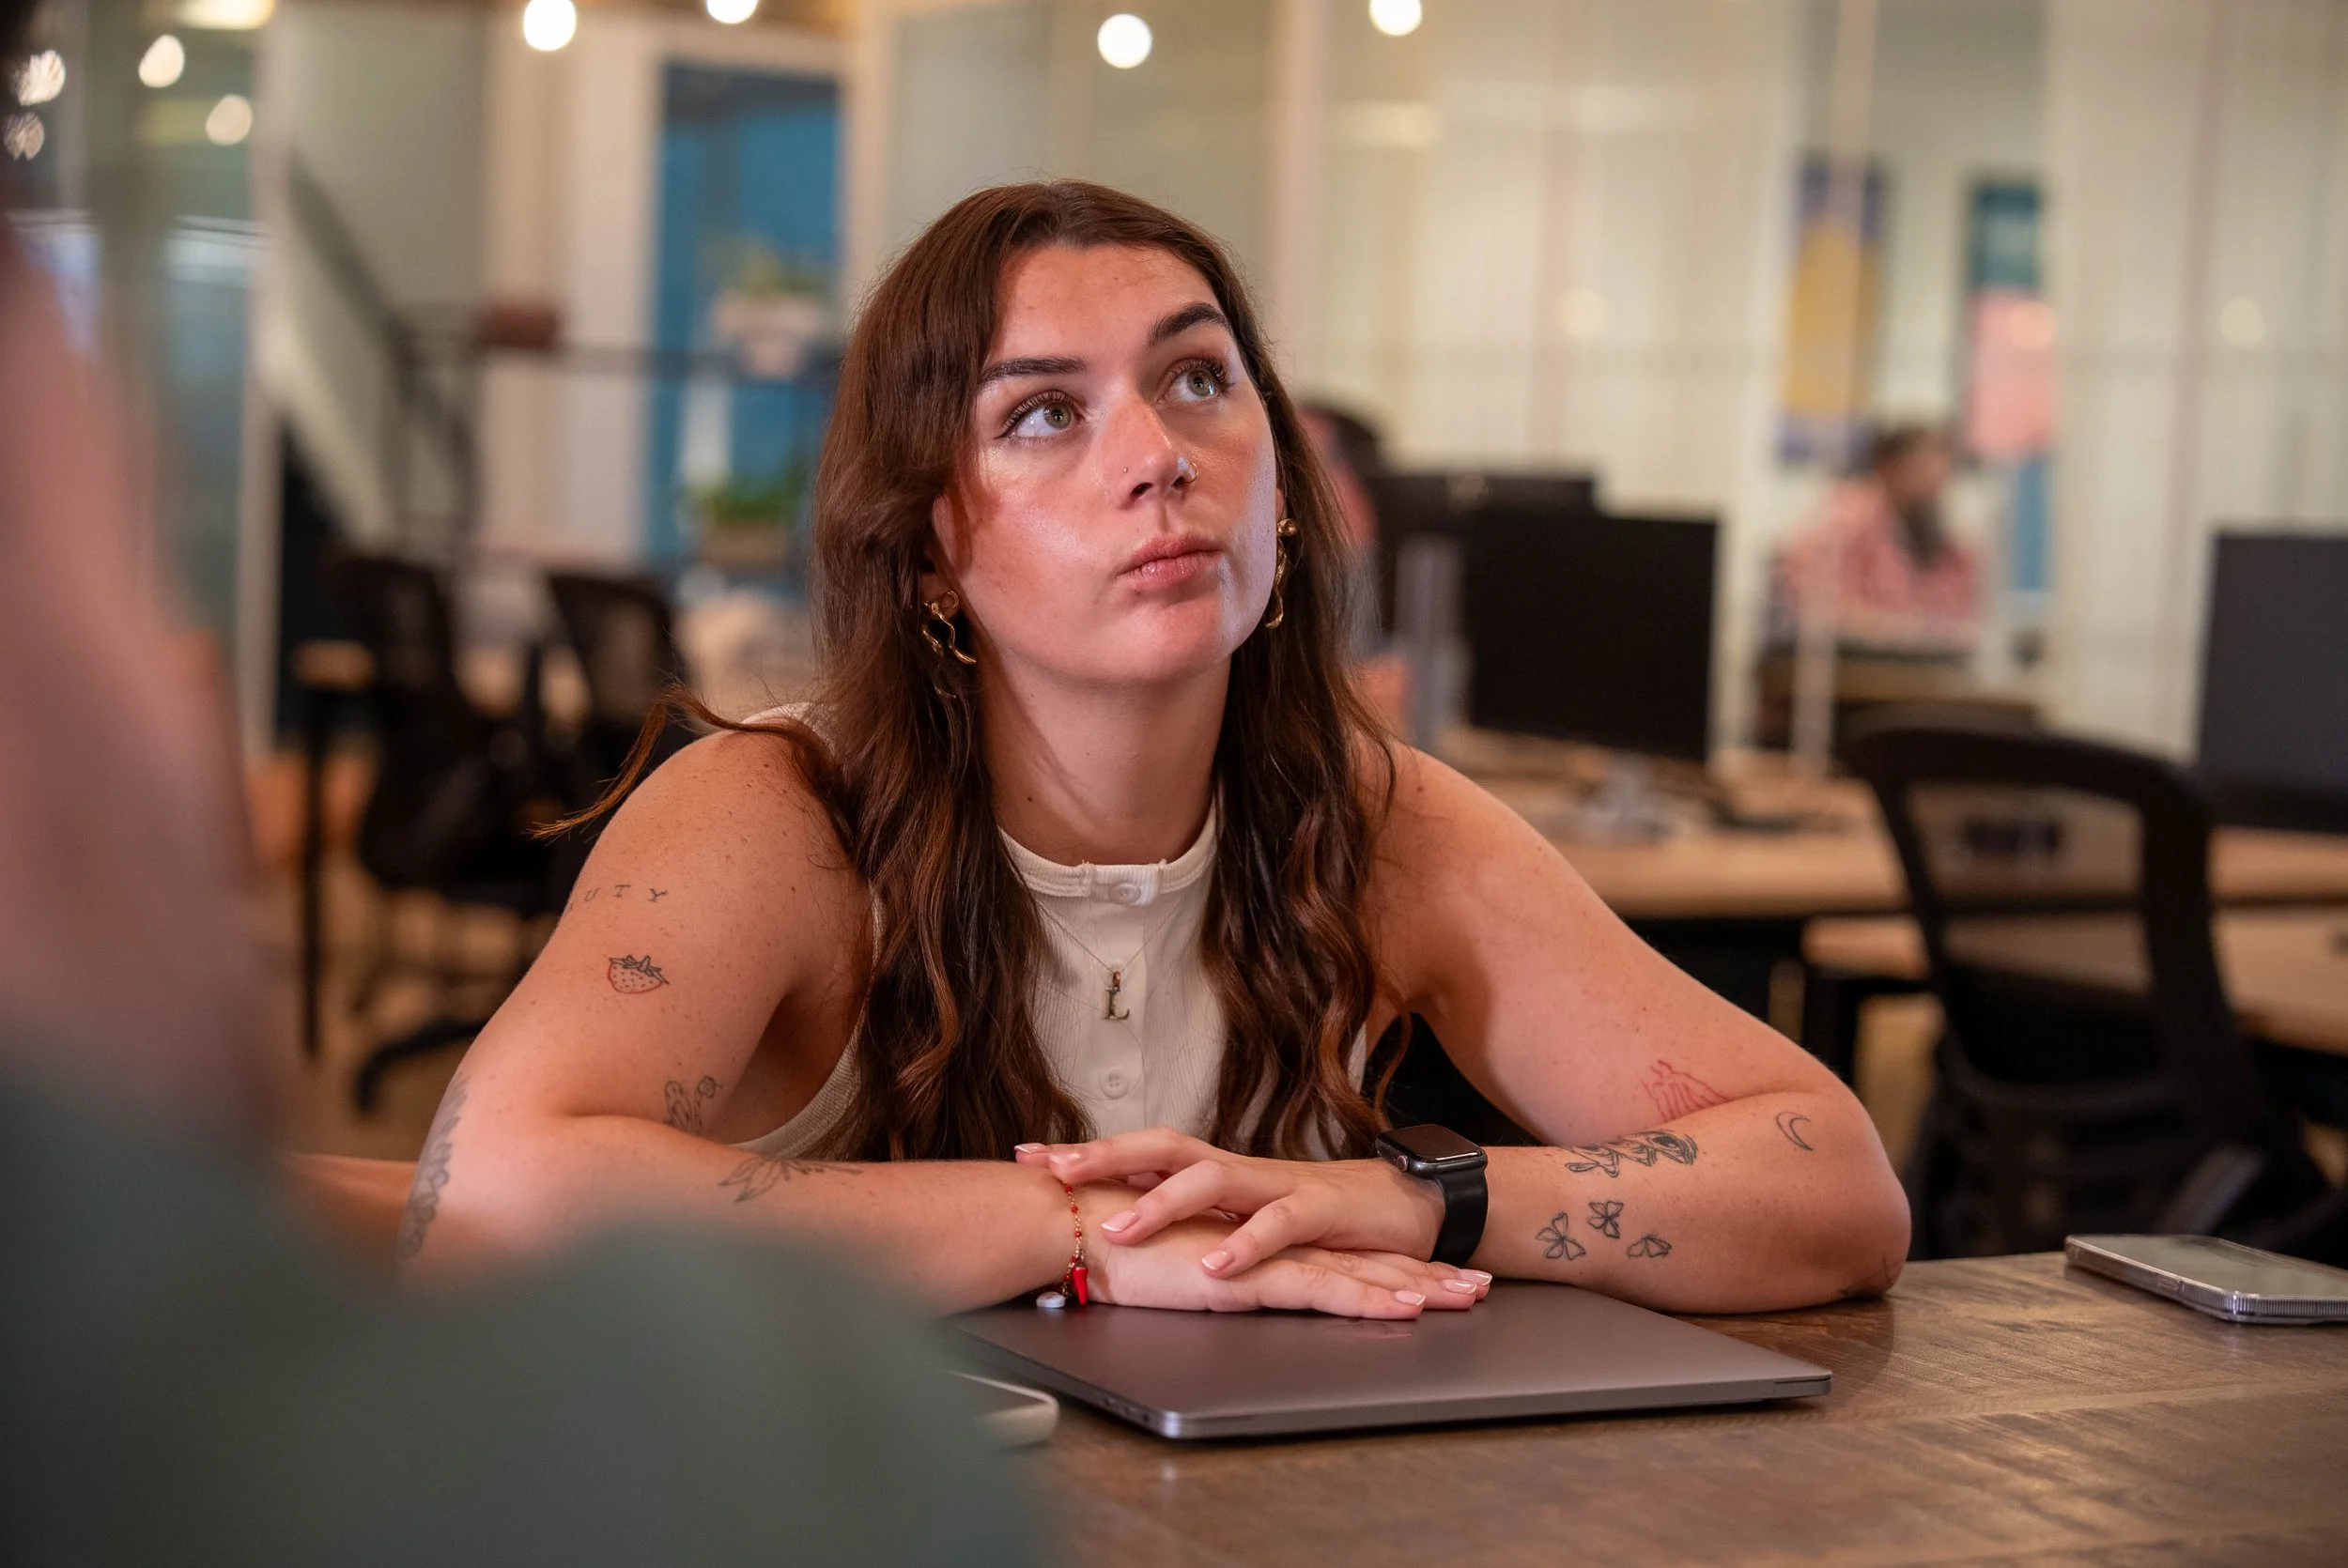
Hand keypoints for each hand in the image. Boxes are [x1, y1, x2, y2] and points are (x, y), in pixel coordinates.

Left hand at [1030, 1133, 1479, 1290]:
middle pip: (1163, 1146)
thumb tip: (1114, 1235)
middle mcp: (1238, 1170)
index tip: (1027, 1157)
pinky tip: (1214, 1264)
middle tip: (1052, 1170)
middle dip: (1105, 1156)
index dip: (1086, 1151)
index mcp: (1215, 1172)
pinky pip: (1277, 1225)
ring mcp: (1277, 1184)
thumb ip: (1191, 1223)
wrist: (1402, 1206)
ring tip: (1118, 1228)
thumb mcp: (1239, 1221)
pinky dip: (1244, 1244)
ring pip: (1211, 1179)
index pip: (1139, 1150)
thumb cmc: (1312, 1216)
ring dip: (1162, 1202)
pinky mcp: (1318, 1211)